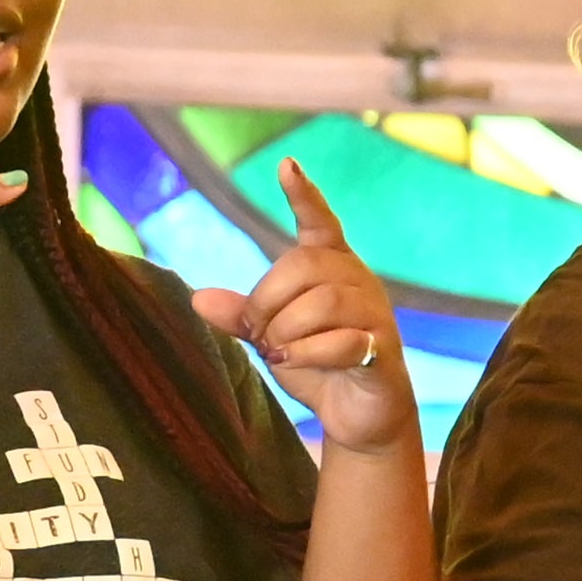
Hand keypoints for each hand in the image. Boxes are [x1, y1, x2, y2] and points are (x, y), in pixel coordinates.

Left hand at [191, 155, 422, 460]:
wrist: (359, 415)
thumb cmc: (315, 364)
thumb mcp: (271, 337)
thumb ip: (241, 316)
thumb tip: (198, 298)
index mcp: (332, 267)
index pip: (319, 222)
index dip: (304, 195)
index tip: (287, 165)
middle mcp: (357, 281)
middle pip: (302, 265)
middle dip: (267, 301)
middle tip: (257, 334)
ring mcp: (375, 313)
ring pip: (321, 303)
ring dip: (285, 332)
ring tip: (278, 352)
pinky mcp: (383, 348)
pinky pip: (341, 342)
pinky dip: (306, 355)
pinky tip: (293, 363)